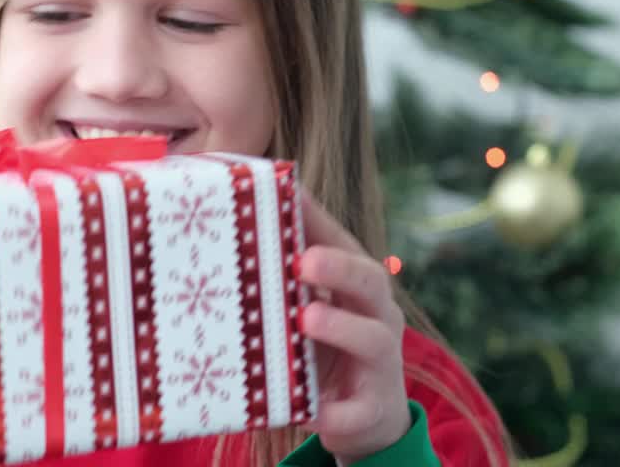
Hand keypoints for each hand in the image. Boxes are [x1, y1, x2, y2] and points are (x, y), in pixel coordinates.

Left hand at [296, 194, 410, 462]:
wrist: (366, 421)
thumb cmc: (328, 351)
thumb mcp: (311, 309)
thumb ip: (288, 277)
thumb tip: (239, 226)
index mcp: (359, 288)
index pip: (345, 244)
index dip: (319, 222)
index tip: (289, 197)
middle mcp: (378, 318)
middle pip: (370, 282)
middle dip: (339, 268)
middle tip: (302, 261)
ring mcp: (379, 365)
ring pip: (374, 340)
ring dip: (342, 327)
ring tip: (306, 318)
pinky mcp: (371, 412)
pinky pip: (356, 412)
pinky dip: (334, 411)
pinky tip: (309, 410)